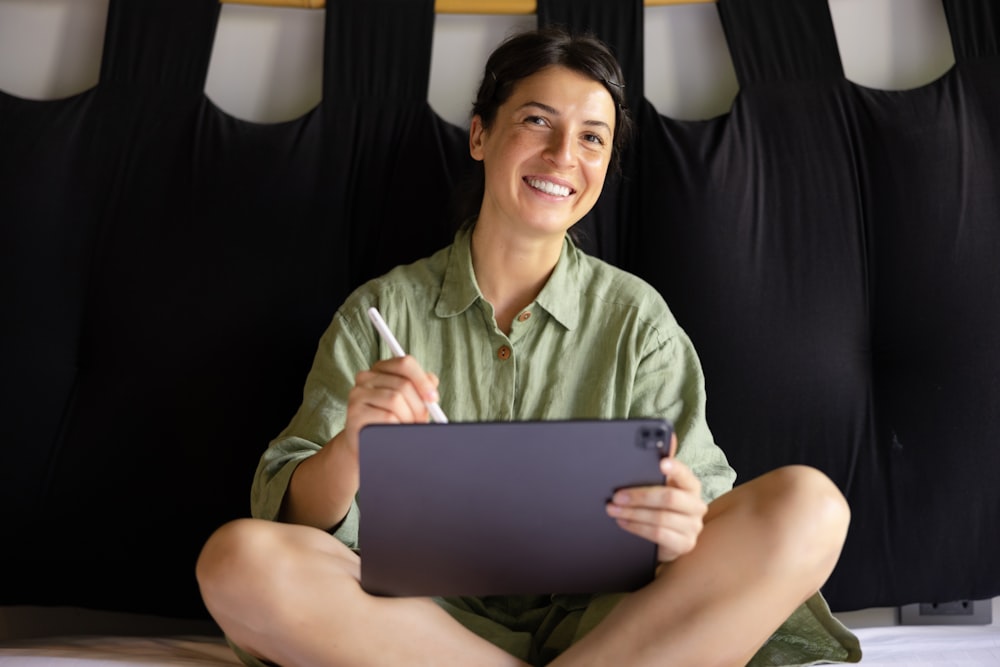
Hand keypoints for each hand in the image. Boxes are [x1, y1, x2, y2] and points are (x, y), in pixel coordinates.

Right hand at [341, 356, 439, 452]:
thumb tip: (432, 382)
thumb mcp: (408, 402)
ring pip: (395, 400)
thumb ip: (419, 388)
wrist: (365, 442)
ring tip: (406, 427)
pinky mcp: (355, 412)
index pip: (405, 364)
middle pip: (403, 385)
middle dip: (419, 406)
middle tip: (422, 420)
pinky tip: (393, 432)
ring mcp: (357, 394)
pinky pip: (387, 416)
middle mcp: (366, 377)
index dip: (422, 380)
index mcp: (380, 369)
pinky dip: (397, 426)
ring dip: (408, 418)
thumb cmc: (390, 420)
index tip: (433, 398)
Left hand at [605, 434, 706, 562]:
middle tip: (616, 495)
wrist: (666, 539)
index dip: (675, 469)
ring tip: (613, 509)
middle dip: (639, 496)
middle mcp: (696, 505)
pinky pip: (658, 535)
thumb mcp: (658, 484)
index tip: (661, 463)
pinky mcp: (684, 545)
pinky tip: (623, 522)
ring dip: (632, 513)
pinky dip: (637, 527)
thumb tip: (670, 437)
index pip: (685, 474)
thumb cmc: (660, 506)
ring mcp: (692, 527)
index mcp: (691, 485)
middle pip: (669, 498)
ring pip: (660, 518)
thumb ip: (660, 462)